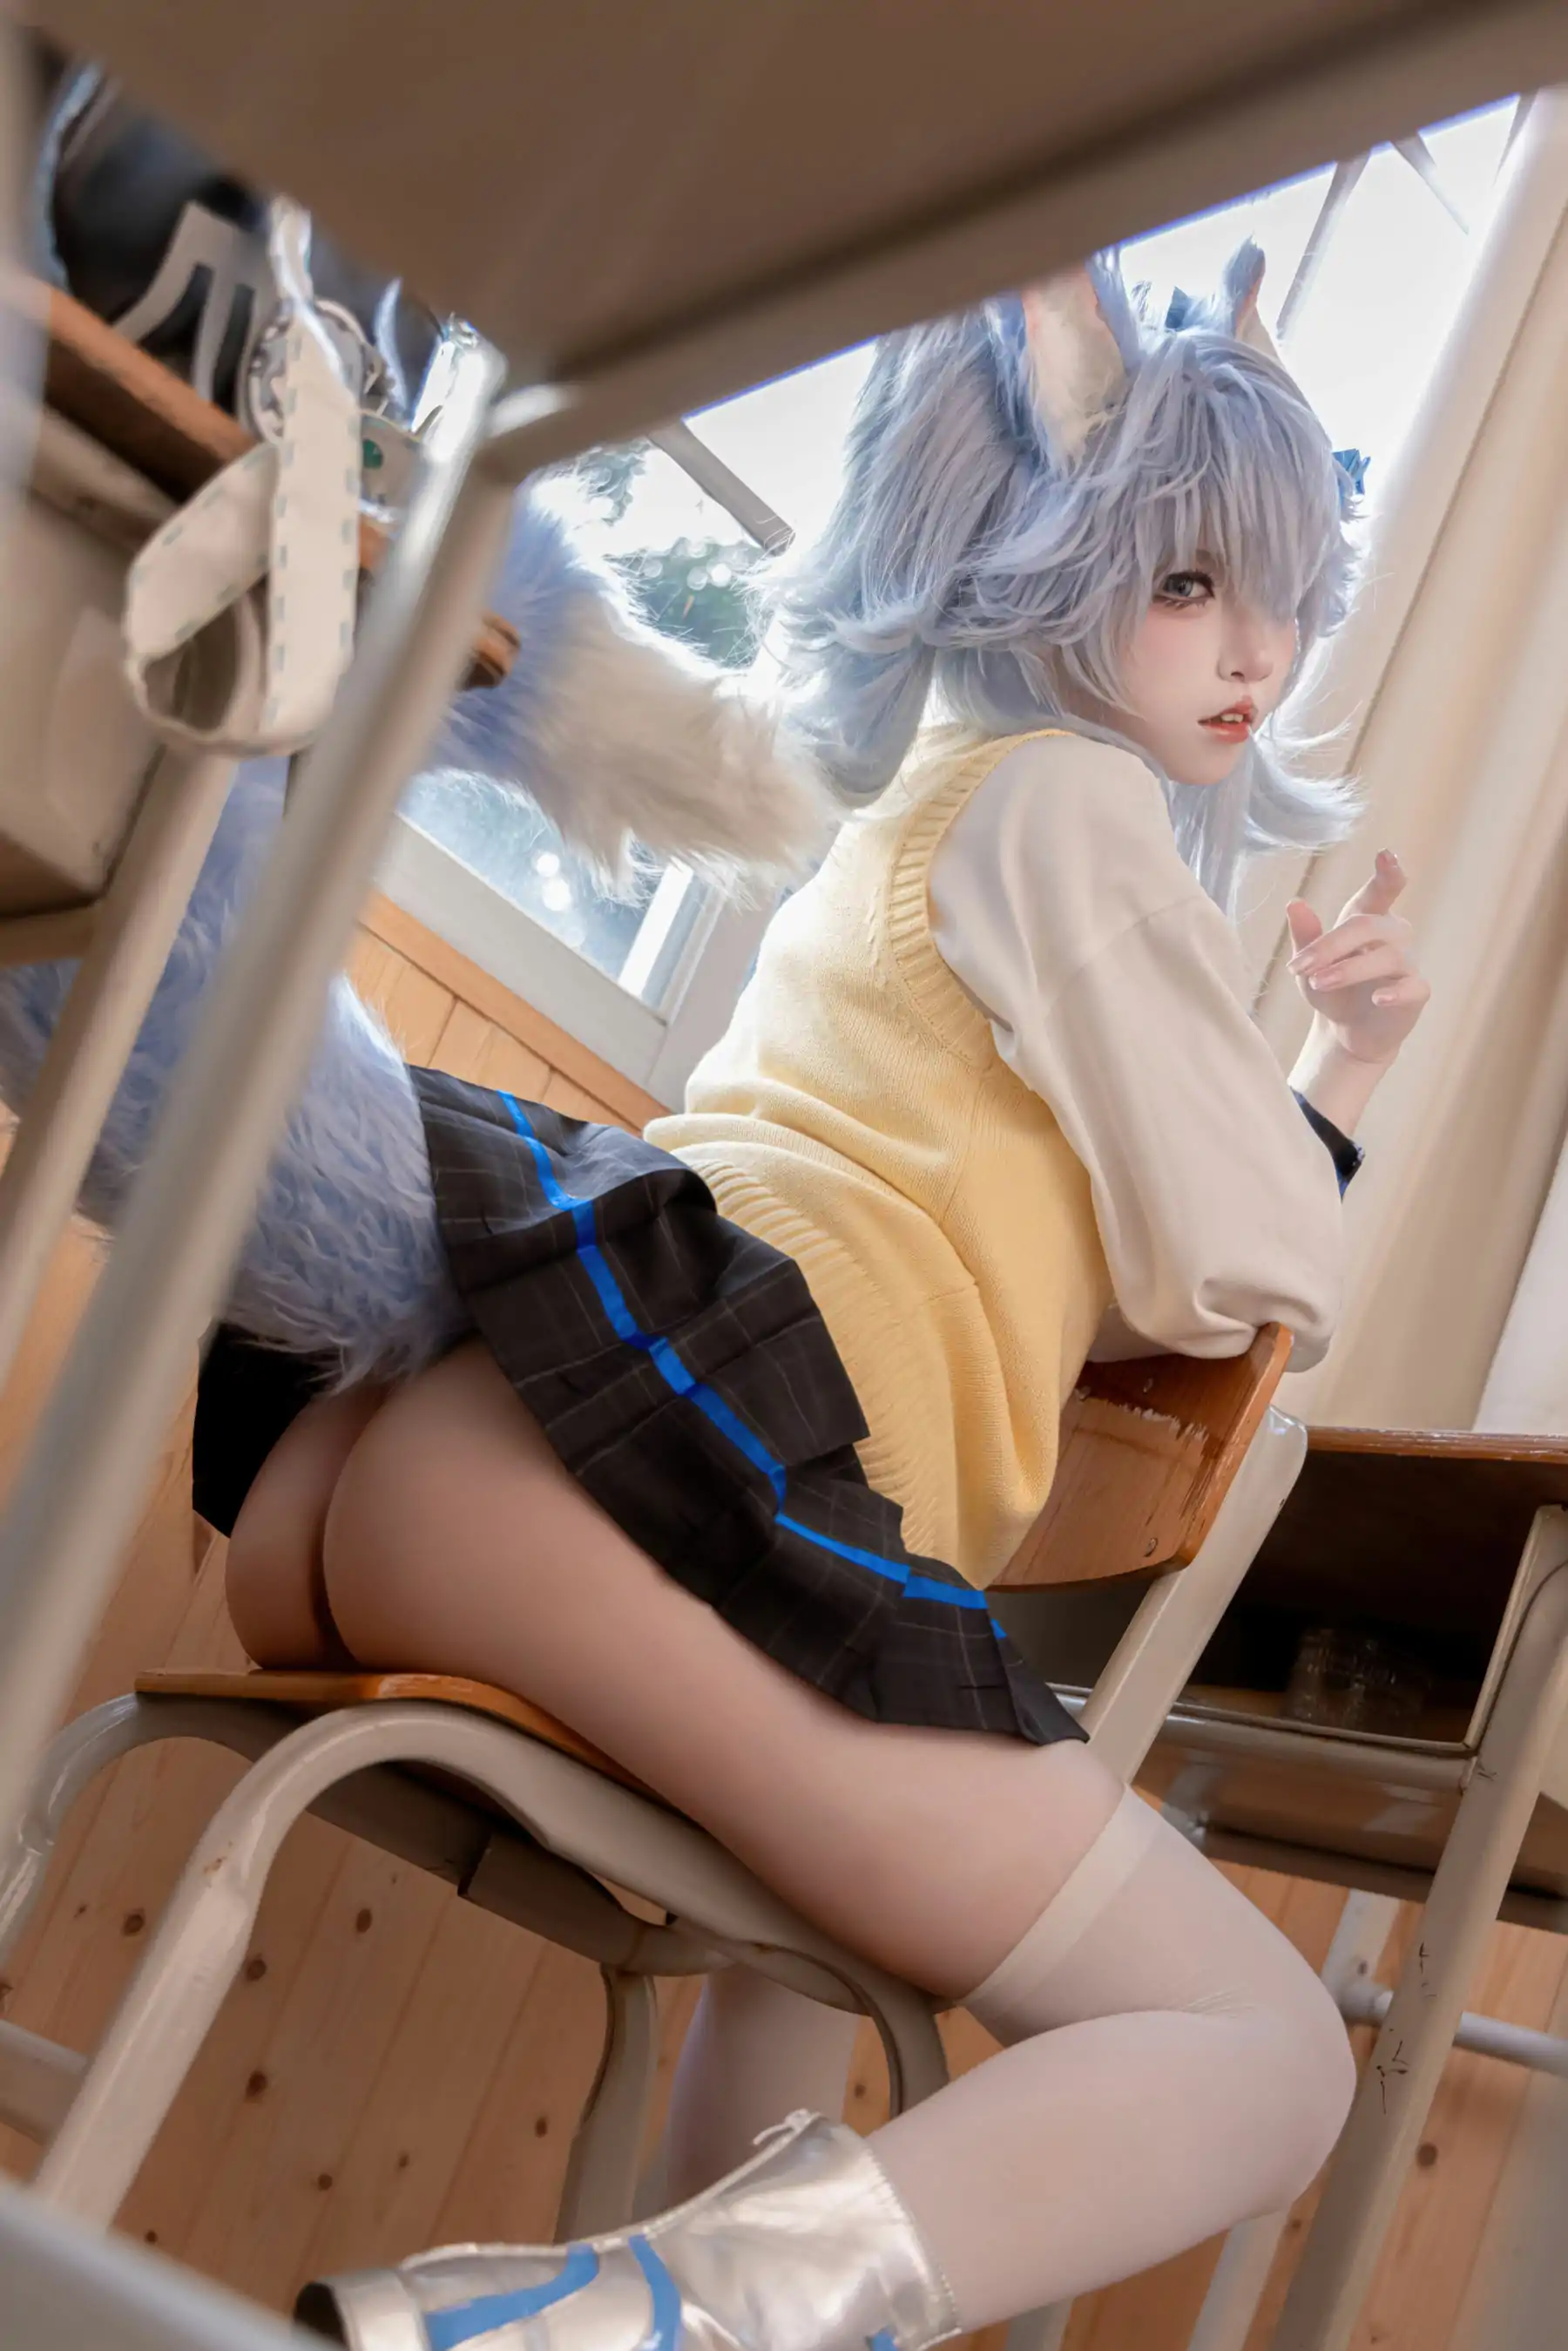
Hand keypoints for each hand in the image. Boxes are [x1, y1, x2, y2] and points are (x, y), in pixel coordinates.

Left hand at [1286, 851, 1429, 1069]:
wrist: (1346, 1031)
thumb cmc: (1331, 989)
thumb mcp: (1309, 965)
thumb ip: (1305, 937)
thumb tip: (1294, 903)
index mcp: (1368, 919)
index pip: (1380, 891)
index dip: (1386, 873)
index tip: (1386, 854)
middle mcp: (1393, 935)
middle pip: (1369, 925)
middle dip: (1331, 944)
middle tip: (1301, 967)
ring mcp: (1407, 964)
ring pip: (1388, 956)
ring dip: (1349, 969)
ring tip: (1318, 983)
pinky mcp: (1416, 993)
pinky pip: (1412, 987)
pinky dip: (1395, 992)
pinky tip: (1377, 998)